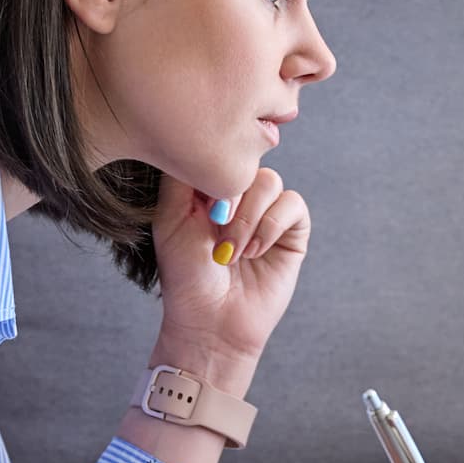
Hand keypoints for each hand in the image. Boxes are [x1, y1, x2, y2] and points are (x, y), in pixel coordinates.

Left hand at [152, 168, 308, 365]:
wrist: (210, 321)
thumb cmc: (186, 275)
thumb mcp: (169, 218)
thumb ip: (180, 176)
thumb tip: (199, 141)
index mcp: (211, 188)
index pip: (222, 153)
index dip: (212, 173)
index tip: (199, 208)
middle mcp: (241, 196)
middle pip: (248, 163)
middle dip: (231, 200)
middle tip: (215, 232)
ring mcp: (268, 213)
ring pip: (271, 182)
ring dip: (249, 217)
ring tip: (234, 250)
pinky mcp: (293, 232)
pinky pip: (293, 205)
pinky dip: (272, 226)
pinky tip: (256, 251)